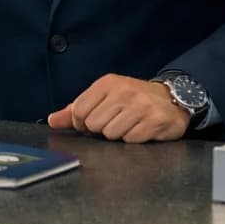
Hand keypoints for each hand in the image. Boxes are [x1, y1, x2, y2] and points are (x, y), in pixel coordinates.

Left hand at [47, 74, 188, 142]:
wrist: (171, 98)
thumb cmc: (132, 99)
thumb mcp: (103, 97)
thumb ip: (76, 109)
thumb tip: (52, 120)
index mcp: (107, 83)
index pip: (79, 111)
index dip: (82, 123)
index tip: (92, 122)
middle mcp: (124, 91)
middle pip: (94, 125)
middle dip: (102, 129)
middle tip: (116, 121)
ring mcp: (141, 106)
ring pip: (112, 134)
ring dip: (119, 135)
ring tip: (129, 124)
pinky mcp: (155, 121)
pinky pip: (131, 140)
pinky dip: (134, 139)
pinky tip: (141, 129)